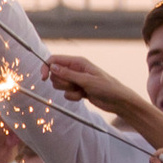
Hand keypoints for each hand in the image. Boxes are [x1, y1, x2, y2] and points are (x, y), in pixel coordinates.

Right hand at [38, 49, 162, 138]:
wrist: (118, 101)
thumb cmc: (108, 87)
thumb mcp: (87, 80)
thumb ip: (68, 74)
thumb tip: (52, 67)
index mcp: (78, 62)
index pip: (55, 60)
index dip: (46, 67)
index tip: (43, 78)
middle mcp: (75, 70)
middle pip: (55, 74)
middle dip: (61, 82)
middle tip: (74, 85)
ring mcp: (76, 80)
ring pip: (60, 85)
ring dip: (68, 90)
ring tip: (81, 91)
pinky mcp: (77, 90)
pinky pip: (66, 94)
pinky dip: (73, 97)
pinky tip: (84, 96)